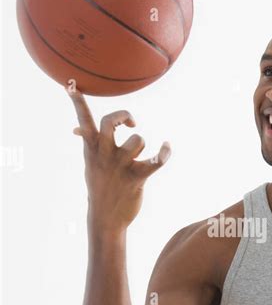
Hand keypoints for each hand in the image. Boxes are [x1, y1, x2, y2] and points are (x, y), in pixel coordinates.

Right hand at [68, 87, 170, 233]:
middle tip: (131, 123)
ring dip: (141, 144)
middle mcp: (105, 155)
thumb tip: (76, 129)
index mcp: (92, 149)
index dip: (78, 103)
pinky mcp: (137, 178)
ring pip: (137, 140)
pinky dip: (164, 153)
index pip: (84, 121)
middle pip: (108, 122)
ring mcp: (120, 166)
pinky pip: (155, 161)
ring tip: (137, 157)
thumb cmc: (100, 186)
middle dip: (122, 115)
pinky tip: (166, 148)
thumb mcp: (90, 164)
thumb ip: (88, 143)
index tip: (72, 85)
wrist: (105, 218)